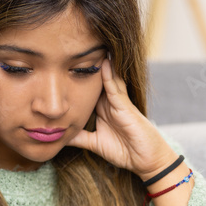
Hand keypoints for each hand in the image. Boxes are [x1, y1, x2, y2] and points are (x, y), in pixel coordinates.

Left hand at [65, 57, 175, 179]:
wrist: (146, 161)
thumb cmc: (124, 151)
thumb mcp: (95, 144)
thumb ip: (79, 138)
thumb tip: (58, 136)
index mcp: (102, 109)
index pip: (87, 89)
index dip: (75, 77)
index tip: (60, 64)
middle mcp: (110, 102)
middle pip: (96, 79)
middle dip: (86, 64)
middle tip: (71, 46)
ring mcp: (118, 102)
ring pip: (107, 78)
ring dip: (99, 63)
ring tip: (89, 45)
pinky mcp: (126, 106)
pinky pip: (116, 88)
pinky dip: (110, 75)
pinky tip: (104, 62)